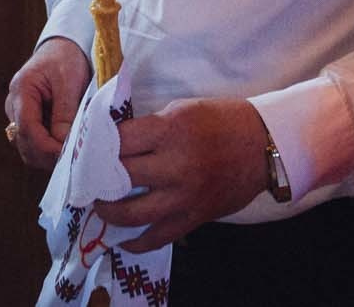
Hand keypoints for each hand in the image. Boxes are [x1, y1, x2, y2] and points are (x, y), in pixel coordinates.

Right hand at [4, 37, 90, 169]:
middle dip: (48, 155)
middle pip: (24, 143)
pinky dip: (50, 150)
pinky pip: (36, 144)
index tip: (67, 154)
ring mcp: (19, 116)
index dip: (46, 147)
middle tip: (74, 157)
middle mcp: (14, 106)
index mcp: (21, 91)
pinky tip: (67, 146)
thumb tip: (63, 142)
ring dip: (49, 155)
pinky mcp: (29, 122)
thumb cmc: (66, 58)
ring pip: (28, 149)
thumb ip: (65, 112)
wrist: (62, 48)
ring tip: (72, 151)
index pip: (26, 128)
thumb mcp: (69, 81)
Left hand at [96, 98, 269, 251]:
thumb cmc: (223, 120)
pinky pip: (159, 237)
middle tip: (89, 178)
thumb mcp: (182, 110)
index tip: (89, 149)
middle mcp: (175, 164)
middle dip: (99, 178)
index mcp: (170, 130)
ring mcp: (185, 194)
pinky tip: (124, 240)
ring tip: (101, 206)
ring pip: (133, 213)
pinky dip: (137, 243)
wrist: (264, 145)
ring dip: (110, 212)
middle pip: (121, 176)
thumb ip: (151, 127)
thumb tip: (119, 142)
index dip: (99, 145)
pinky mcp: (195, 216)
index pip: (120, 140)